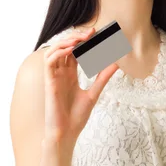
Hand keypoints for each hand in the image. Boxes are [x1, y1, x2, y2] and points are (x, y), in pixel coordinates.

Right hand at [43, 28, 118, 142]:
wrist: (67, 133)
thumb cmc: (77, 117)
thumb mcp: (94, 93)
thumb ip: (103, 77)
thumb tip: (116, 64)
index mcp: (71, 75)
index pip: (76, 52)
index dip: (84, 42)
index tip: (98, 34)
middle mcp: (61, 73)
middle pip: (65, 48)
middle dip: (77, 37)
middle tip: (91, 32)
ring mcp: (54, 77)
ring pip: (55, 50)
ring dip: (66, 41)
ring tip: (81, 38)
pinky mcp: (49, 82)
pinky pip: (49, 61)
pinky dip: (59, 52)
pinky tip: (71, 50)